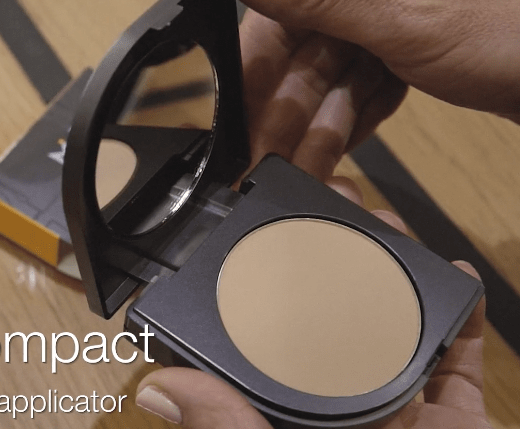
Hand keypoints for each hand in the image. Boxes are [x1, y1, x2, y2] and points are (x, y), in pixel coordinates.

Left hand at [134, 178, 489, 427]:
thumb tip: (157, 390)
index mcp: (287, 423)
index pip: (265, 354)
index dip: (259, 300)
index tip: (255, 246)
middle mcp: (340, 414)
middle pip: (334, 324)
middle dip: (334, 266)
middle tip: (331, 211)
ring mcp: (401, 416)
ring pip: (394, 329)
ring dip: (393, 275)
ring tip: (384, 226)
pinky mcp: (457, 423)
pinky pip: (460, 362)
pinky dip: (461, 318)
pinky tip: (453, 277)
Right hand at [213, 0, 519, 179]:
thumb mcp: (405, 13)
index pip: (279, 0)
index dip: (257, 64)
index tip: (242, 115)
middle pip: (301, 39)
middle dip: (291, 103)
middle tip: (273, 155)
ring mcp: (392, 0)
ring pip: (329, 63)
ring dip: (320, 115)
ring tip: (310, 161)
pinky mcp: (409, 33)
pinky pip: (361, 73)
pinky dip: (354, 108)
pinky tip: (343, 138)